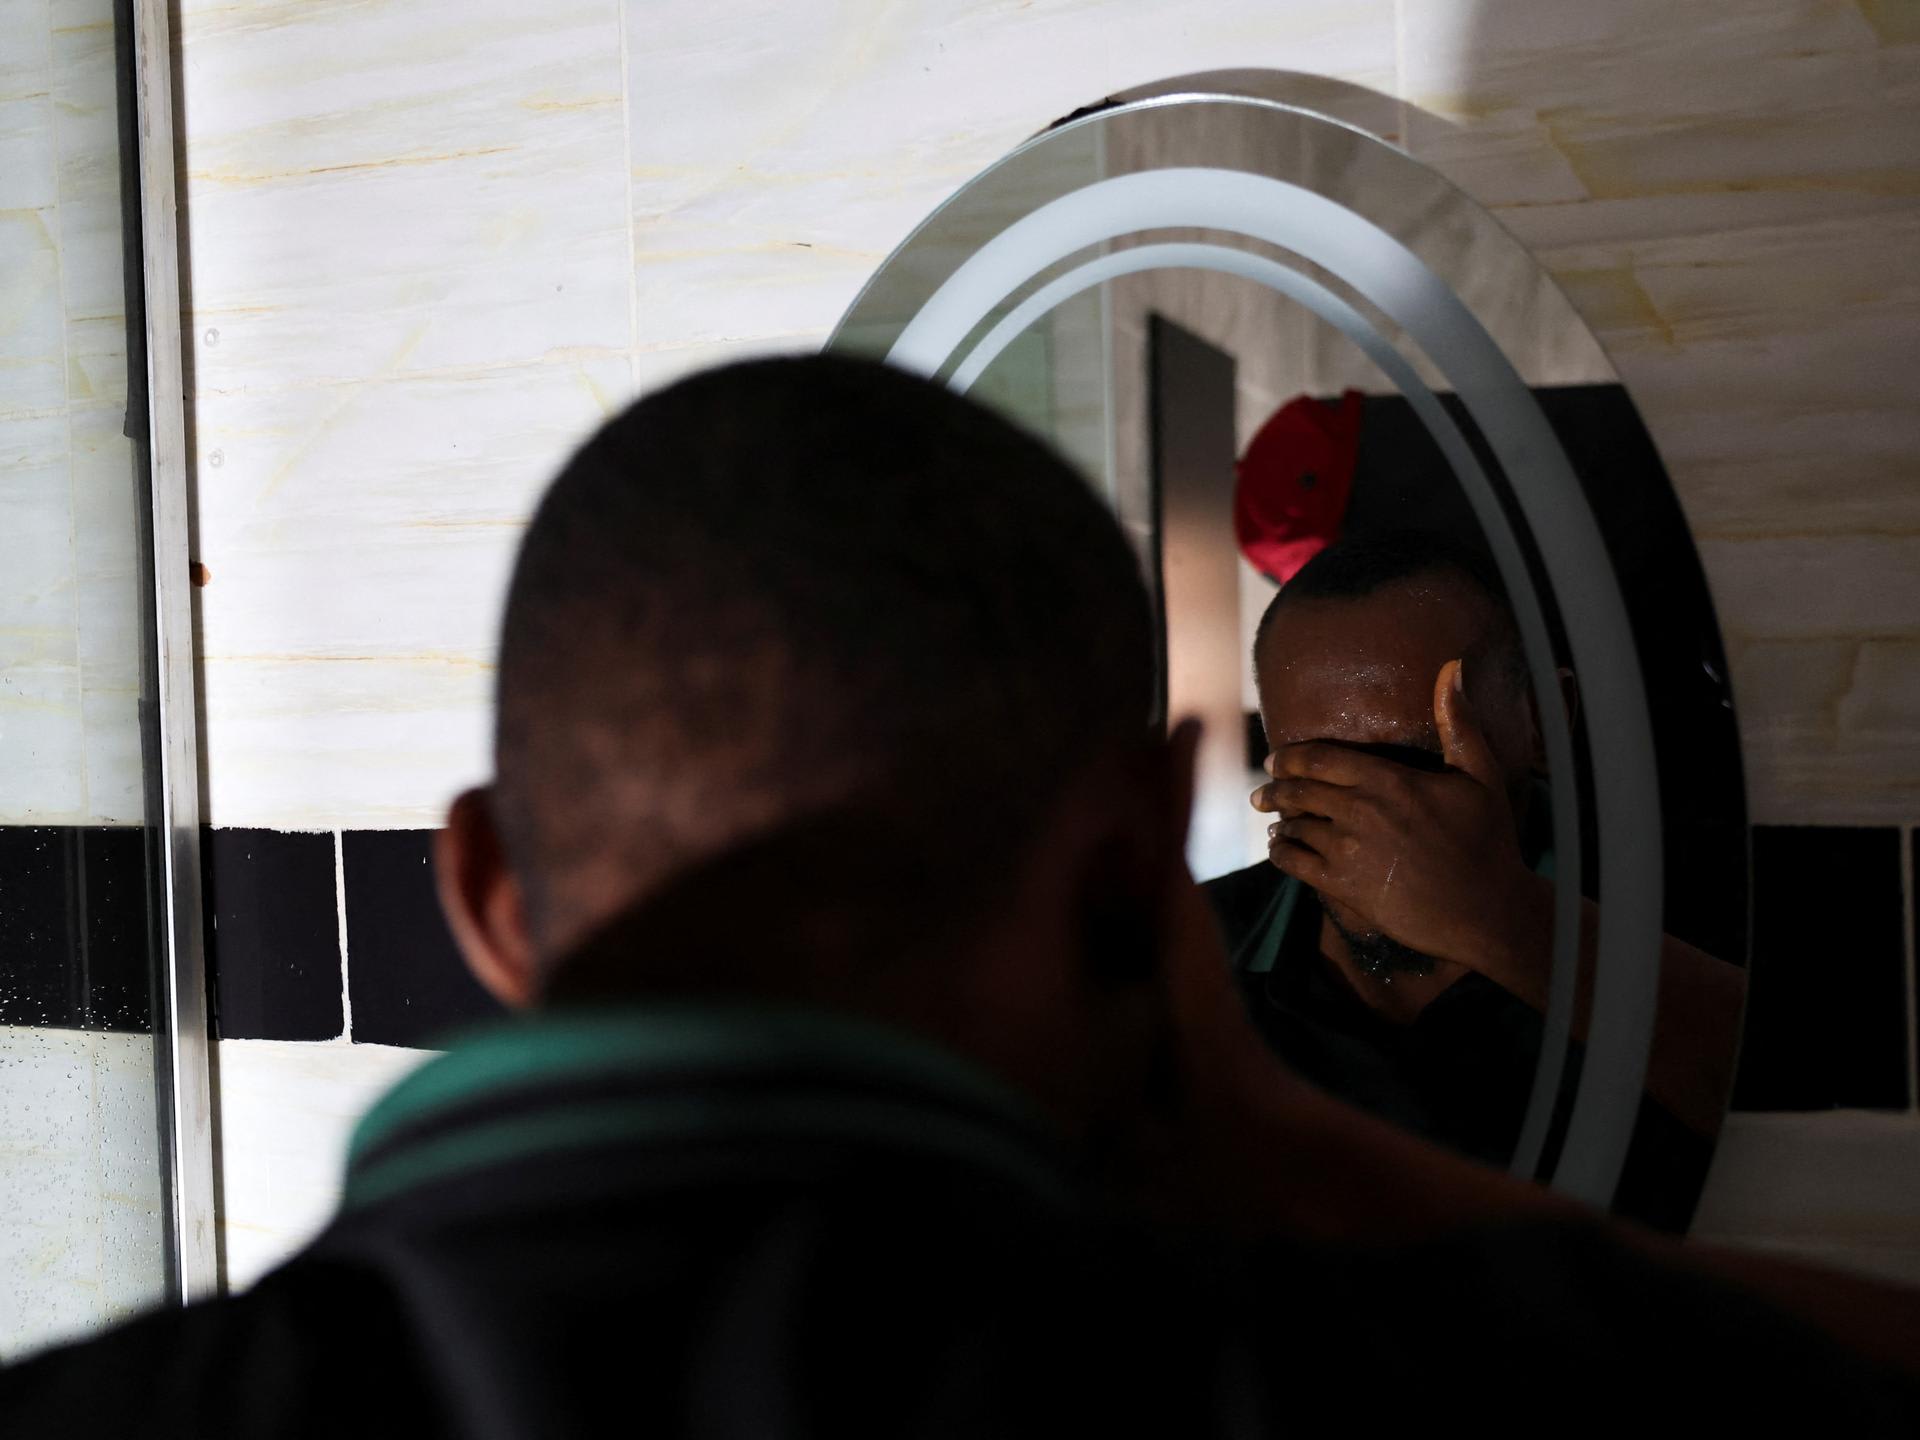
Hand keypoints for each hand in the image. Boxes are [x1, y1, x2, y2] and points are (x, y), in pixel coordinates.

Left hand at [1251, 658, 1538, 976]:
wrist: (1485, 911)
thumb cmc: (1486, 842)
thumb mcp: (1481, 777)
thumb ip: (1459, 724)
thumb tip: (1452, 667)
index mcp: (1387, 780)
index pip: (1319, 758)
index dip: (1290, 758)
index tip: (1275, 760)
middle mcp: (1359, 810)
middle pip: (1298, 790)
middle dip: (1274, 789)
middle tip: (1263, 791)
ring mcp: (1346, 850)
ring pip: (1293, 826)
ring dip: (1280, 820)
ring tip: (1275, 821)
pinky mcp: (1341, 886)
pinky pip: (1293, 862)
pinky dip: (1280, 851)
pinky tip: (1281, 847)